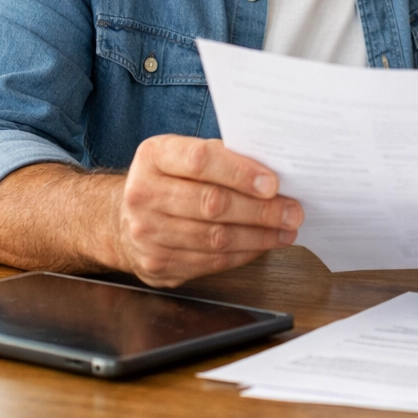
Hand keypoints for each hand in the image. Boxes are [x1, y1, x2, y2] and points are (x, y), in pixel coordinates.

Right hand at [114, 136, 302, 286]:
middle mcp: (143, 194)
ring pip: (214, 238)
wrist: (125, 216)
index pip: (201, 161)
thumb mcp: (185, 153)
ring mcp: (147, 233)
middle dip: (260, 210)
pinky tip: (263, 244)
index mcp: (154, 156)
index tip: (273, 183)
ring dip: (258, 236)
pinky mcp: (157, 264)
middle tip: (292, 212)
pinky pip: (210, 261)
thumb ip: (223, 157)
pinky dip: (243, 254)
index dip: (240, 173)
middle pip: (212, 204)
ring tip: (286, 230)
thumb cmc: (171, 178)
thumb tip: (273, 170)